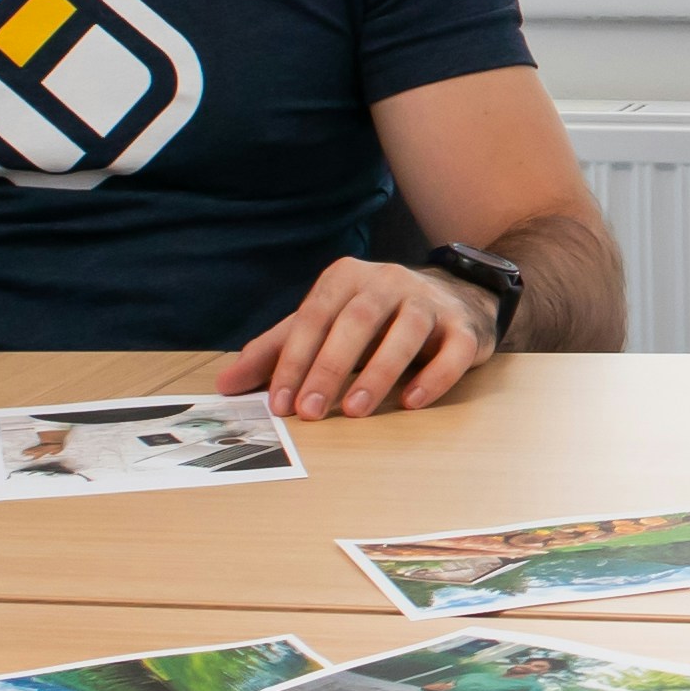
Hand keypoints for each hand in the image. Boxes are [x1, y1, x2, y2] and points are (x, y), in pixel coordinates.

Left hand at [218, 256, 497, 420]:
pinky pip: (452, 351)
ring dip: (378, 373)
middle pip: (356, 322)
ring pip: (405, 333)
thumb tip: (226, 384)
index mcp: (347, 278)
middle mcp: (388, 282)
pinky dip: (433, 376)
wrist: (453, 299)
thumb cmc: (375, 319)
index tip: (279, 403)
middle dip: (329, 368)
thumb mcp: (324, 325)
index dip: (294, 360)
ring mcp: (429, 302)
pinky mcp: (464, 328)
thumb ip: (277, 351)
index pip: (313, 317)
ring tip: (355, 411)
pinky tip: (411, 402)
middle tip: (310, 412)